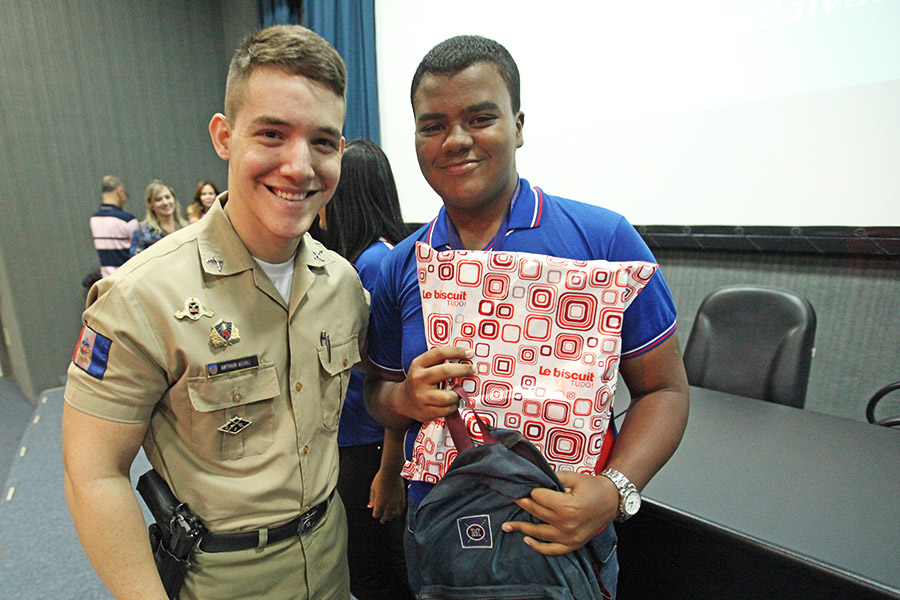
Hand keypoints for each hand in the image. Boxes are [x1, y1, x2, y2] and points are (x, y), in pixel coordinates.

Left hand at [369, 467, 406, 523]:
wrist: (391, 472)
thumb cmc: (380, 478)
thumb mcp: (373, 489)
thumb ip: (372, 499)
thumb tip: (370, 506)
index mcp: (379, 503)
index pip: (376, 515)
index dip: (375, 514)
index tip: (375, 513)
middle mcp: (388, 504)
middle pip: (386, 517)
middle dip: (383, 519)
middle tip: (382, 520)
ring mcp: (396, 502)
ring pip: (394, 515)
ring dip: (391, 516)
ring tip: (390, 517)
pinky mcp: (402, 498)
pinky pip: (401, 509)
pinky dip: (398, 512)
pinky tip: (397, 512)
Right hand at [399, 346, 474, 422]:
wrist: (403, 401)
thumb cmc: (420, 380)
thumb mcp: (423, 366)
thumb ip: (439, 360)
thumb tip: (466, 355)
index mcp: (418, 365)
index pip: (439, 353)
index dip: (457, 351)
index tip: (470, 353)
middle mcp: (418, 379)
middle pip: (446, 371)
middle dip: (464, 370)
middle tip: (473, 370)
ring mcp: (422, 397)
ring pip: (449, 396)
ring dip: (459, 394)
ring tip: (459, 392)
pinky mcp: (426, 412)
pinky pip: (448, 410)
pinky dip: (454, 406)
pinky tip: (452, 402)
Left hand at [501, 471, 619, 554]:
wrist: (612, 500)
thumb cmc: (593, 487)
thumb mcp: (573, 477)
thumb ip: (552, 478)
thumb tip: (533, 480)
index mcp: (566, 506)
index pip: (538, 497)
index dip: (531, 490)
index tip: (524, 487)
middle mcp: (566, 524)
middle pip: (537, 513)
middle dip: (522, 505)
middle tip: (510, 500)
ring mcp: (569, 537)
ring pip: (539, 533)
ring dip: (521, 528)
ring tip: (506, 526)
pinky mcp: (573, 544)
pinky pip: (552, 549)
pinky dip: (538, 547)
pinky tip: (526, 540)